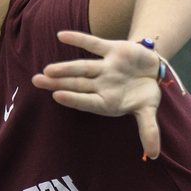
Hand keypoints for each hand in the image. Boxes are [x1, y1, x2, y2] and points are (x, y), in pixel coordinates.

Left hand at [32, 30, 163, 159]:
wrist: (154, 70)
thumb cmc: (145, 94)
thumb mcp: (148, 111)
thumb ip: (148, 130)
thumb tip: (153, 155)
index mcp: (106, 101)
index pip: (86, 101)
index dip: (74, 99)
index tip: (57, 97)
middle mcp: (101, 84)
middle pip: (76, 84)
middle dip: (58, 83)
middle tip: (36, 81)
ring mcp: (104, 67)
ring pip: (82, 66)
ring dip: (65, 67)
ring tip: (47, 70)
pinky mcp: (112, 49)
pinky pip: (93, 43)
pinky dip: (79, 39)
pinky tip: (61, 35)